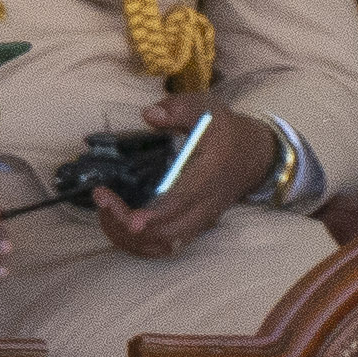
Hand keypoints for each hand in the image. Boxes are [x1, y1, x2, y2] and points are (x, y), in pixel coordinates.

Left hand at [93, 95, 282, 259]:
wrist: (255, 156)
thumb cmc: (227, 132)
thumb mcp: (207, 110)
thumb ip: (179, 110)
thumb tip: (149, 115)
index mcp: (208, 178)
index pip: (180, 204)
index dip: (154, 215)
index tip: (129, 218)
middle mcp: (204, 207)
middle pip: (166, 233)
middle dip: (128, 224)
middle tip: (102, 198)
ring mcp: (200, 221)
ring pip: (164, 246)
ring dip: (130, 238)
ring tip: (105, 213)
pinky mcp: (193, 227)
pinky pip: (165, 247)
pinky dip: (139, 244)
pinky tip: (119, 226)